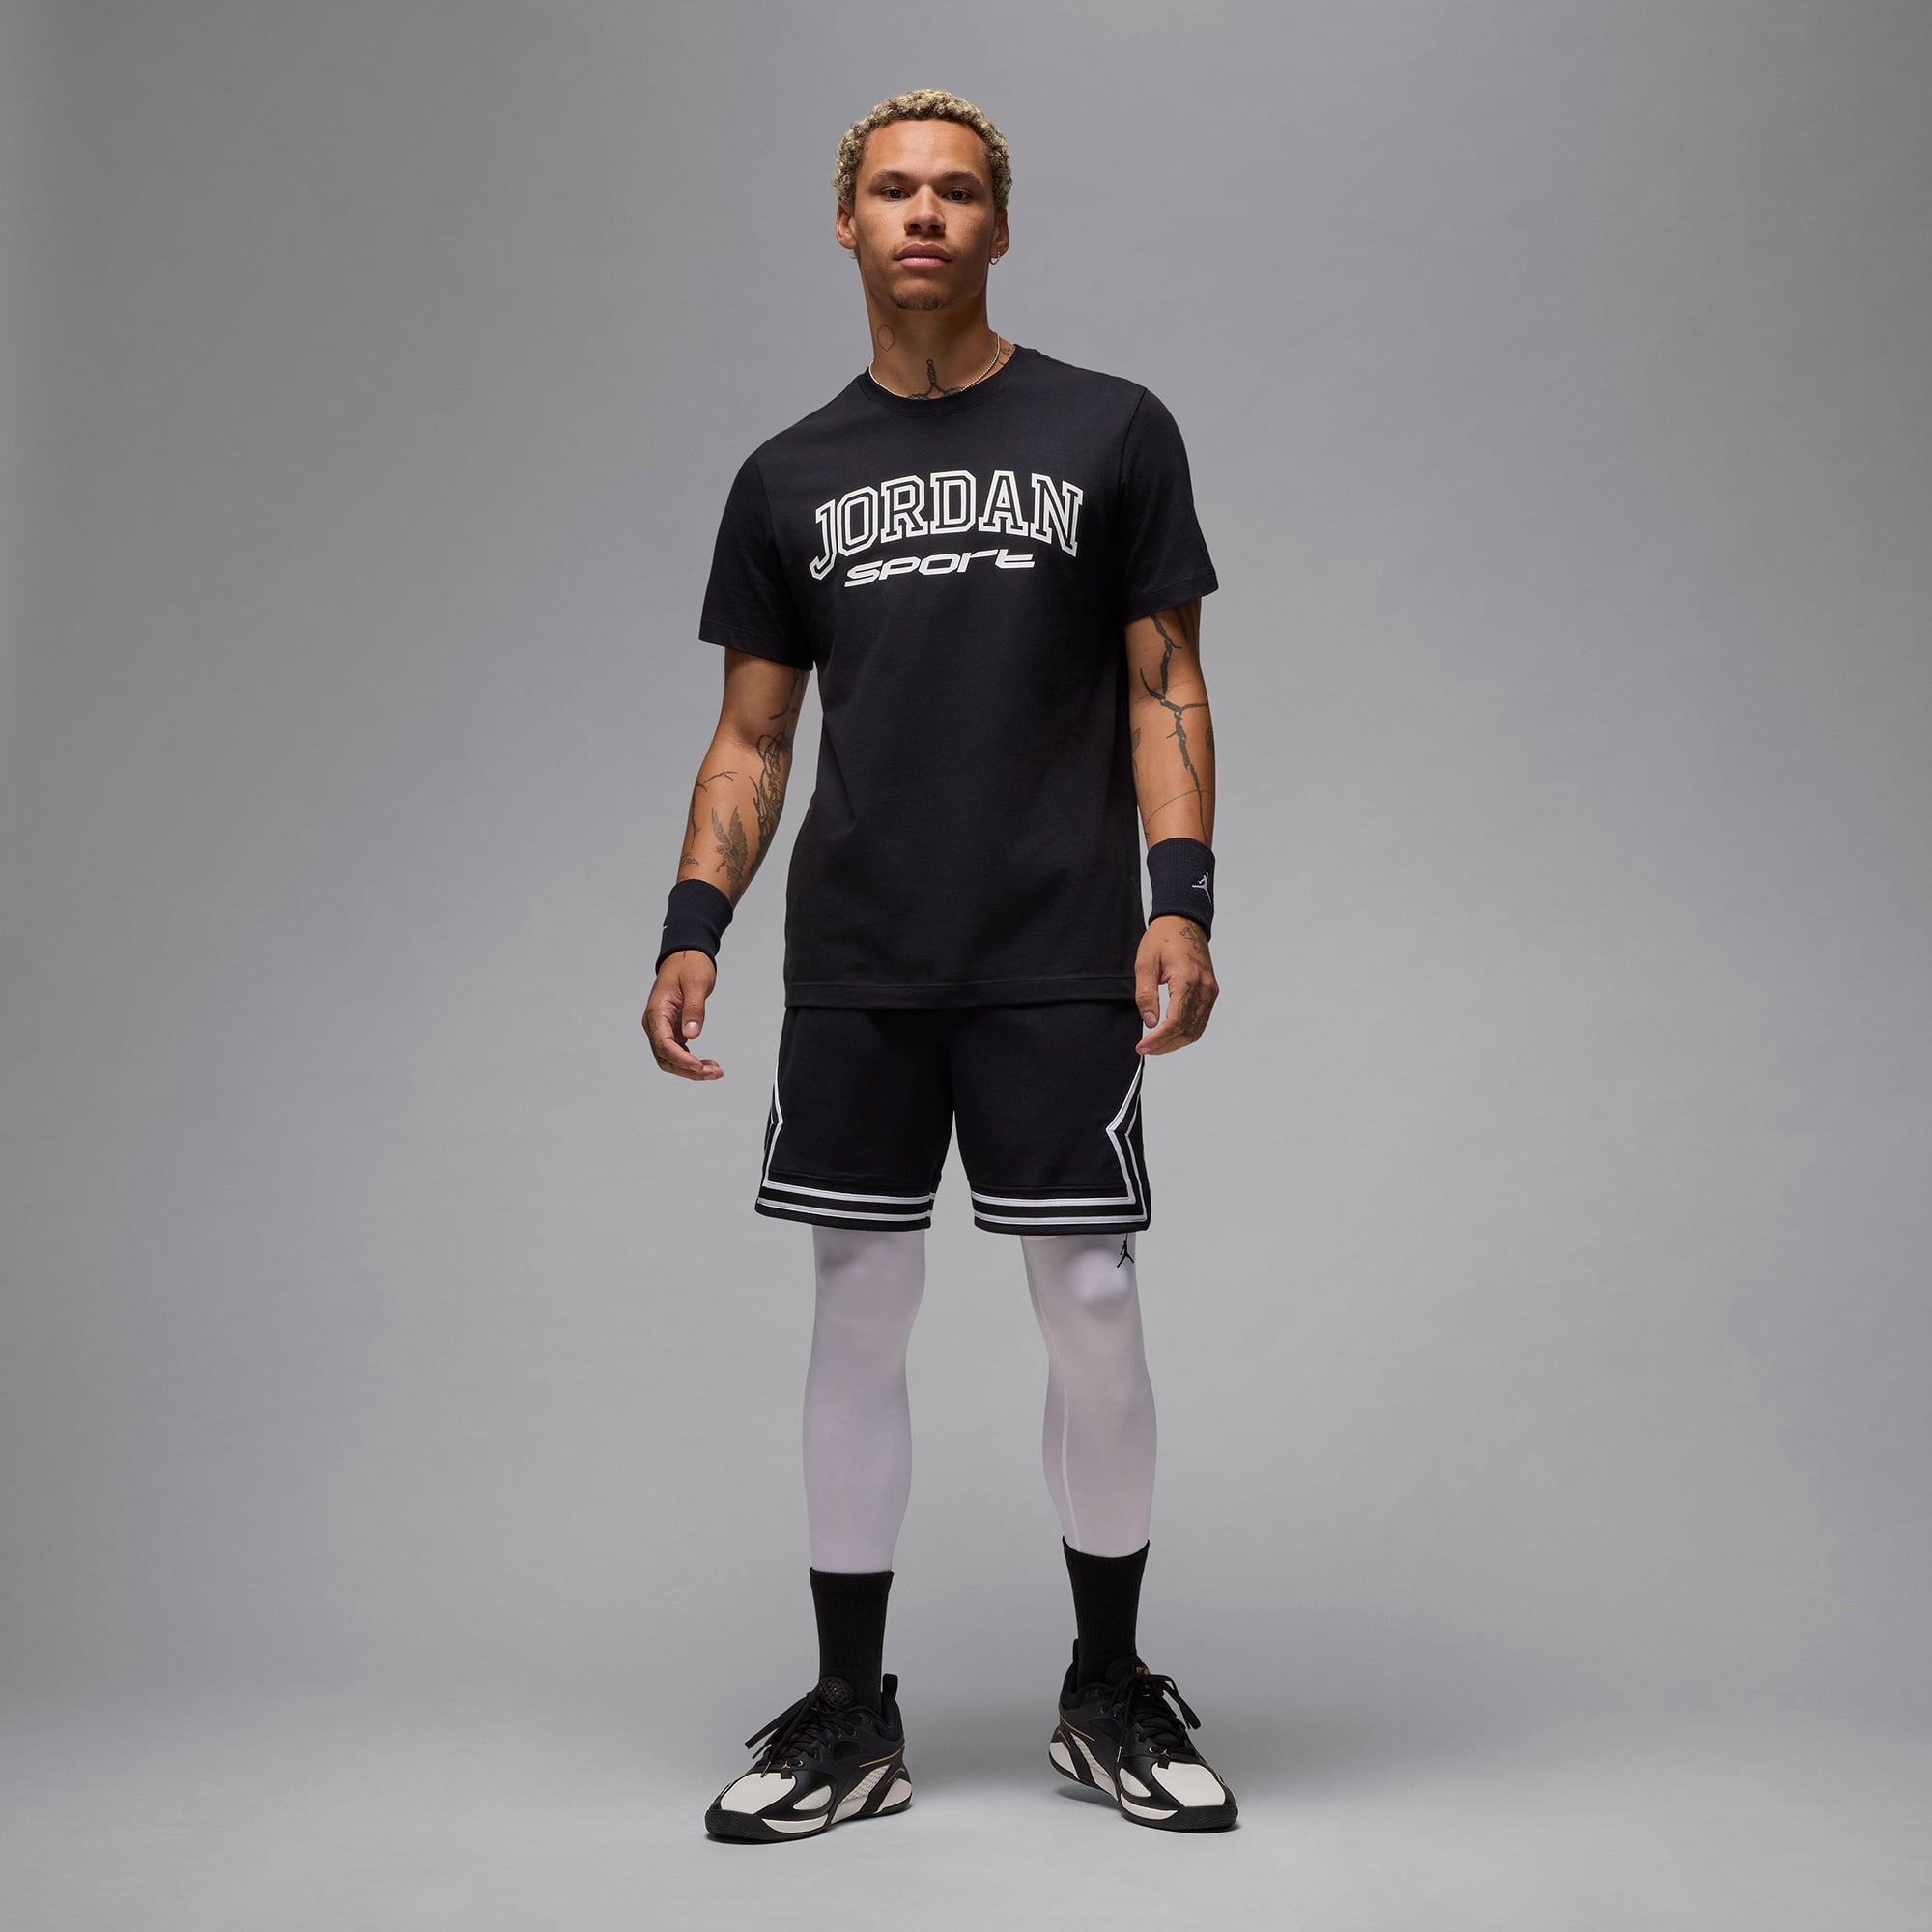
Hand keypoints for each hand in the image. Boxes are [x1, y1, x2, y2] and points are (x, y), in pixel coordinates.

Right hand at [644, 951, 722, 1079]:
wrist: (685, 955)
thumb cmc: (688, 965)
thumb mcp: (696, 984)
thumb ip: (694, 1009)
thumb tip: (691, 1035)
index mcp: (657, 1012)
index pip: (663, 1044)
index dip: (681, 1059)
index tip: (698, 1066)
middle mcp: (655, 1023)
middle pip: (665, 1057)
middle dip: (688, 1069)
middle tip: (713, 1073)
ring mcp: (662, 1027)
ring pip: (671, 1058)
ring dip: (690, 1069)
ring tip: (714, 1071)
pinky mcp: (671, 1029)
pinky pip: (677, 1051)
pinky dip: (691, 1060)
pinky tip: (707, 1064)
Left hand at [1134, 916, 1217, 1054]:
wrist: (1184, 922)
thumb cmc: (1163, 938)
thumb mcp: (1145, 962)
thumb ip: (1146, 994)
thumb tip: (1150, 1022)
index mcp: (1187, 979)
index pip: (1175, 1021)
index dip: (1159, 1039)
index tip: (1142, 1046)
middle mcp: (1204, 987)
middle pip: (1188, 1030)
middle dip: (1165, 1045)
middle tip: (1145, 1049)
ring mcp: (1210, 990)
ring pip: (1196, 1029)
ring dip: (1176, 1042)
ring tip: (1155, 1045)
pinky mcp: (1211, 991)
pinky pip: (1201, 1020)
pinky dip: (1186, 1032)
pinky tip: (1169, 1034)